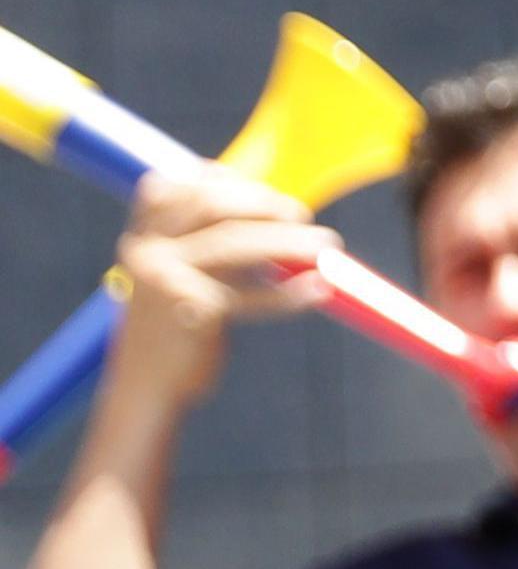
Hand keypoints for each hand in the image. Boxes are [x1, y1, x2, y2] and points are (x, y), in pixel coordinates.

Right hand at [105, 170, 340, 413]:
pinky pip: (249, 297)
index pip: (175, 188)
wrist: (146, 388)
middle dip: (261, 202)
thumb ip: (210, 242)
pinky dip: (288, 294)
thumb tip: (278, 210)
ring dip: (287, 241)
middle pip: (209, 206)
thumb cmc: (174, 327)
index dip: (221, 180)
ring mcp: (163, 280)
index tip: (264, 188)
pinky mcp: (189, 313)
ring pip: (233, 243)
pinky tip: (317, 290)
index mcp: (141, 239)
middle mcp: (146, 253)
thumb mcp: (181, 275)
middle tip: (301, 214)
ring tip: (326, 245)